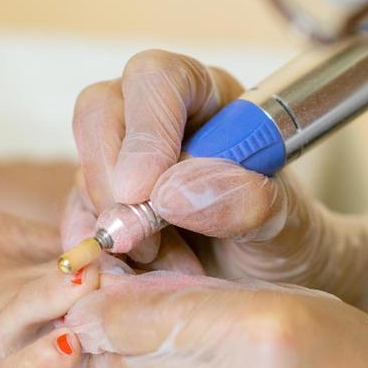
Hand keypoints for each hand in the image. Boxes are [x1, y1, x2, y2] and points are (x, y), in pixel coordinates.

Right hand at [69, 49, 367, 334]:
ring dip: (113, 229)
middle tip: (140, 238)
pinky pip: (77, 223)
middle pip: (100, 113)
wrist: (280, 288)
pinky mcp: (104, 210)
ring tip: (165, 268)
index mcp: (210, 98)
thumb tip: (175, 192)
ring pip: (84, 174)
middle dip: (110, 179)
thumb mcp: (287, 227)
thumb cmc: (290, 243)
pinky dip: (99, 258)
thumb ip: (247, 203)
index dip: (143, 127)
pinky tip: (140, 281)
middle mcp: (158, 121)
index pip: (158, 79)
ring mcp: (124, 165)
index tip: (142, 190)